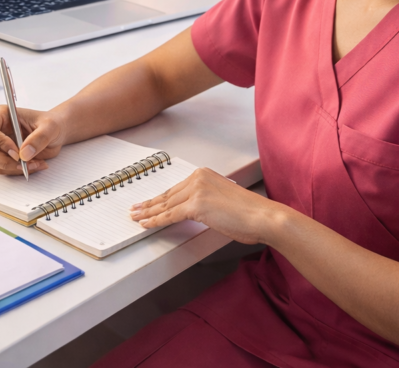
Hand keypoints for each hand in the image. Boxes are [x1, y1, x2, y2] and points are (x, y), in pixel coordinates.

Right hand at [0, 106, 68, 174]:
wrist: (56, 134)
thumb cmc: (51, 124)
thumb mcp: (50, 127)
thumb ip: (39, 138)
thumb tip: (24, 154)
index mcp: (1, 115)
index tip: (16, 151)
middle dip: (3, 160)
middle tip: (22, 162)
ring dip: (14, 167)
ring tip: (35, 163)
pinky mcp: (3, 157)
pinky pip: (3, 169)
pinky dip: (19, 170)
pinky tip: (34, 164)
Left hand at [129, 168, 282, 245]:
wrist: (263, 217)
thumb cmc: (249, 213)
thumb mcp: (222, 200)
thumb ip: (205, 201)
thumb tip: (191, 211)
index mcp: (204, 174)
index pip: (176, 189)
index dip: (160, 198)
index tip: (148, 202)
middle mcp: (198, 178)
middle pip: (168, 195)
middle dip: (149, 204)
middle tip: (135, 209)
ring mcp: (197, 191)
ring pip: (166, 205)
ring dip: (148, 212)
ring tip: (135, 217)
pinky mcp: (196, 206)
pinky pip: (170, 215)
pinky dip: (156, 221)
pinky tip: (146, 224)